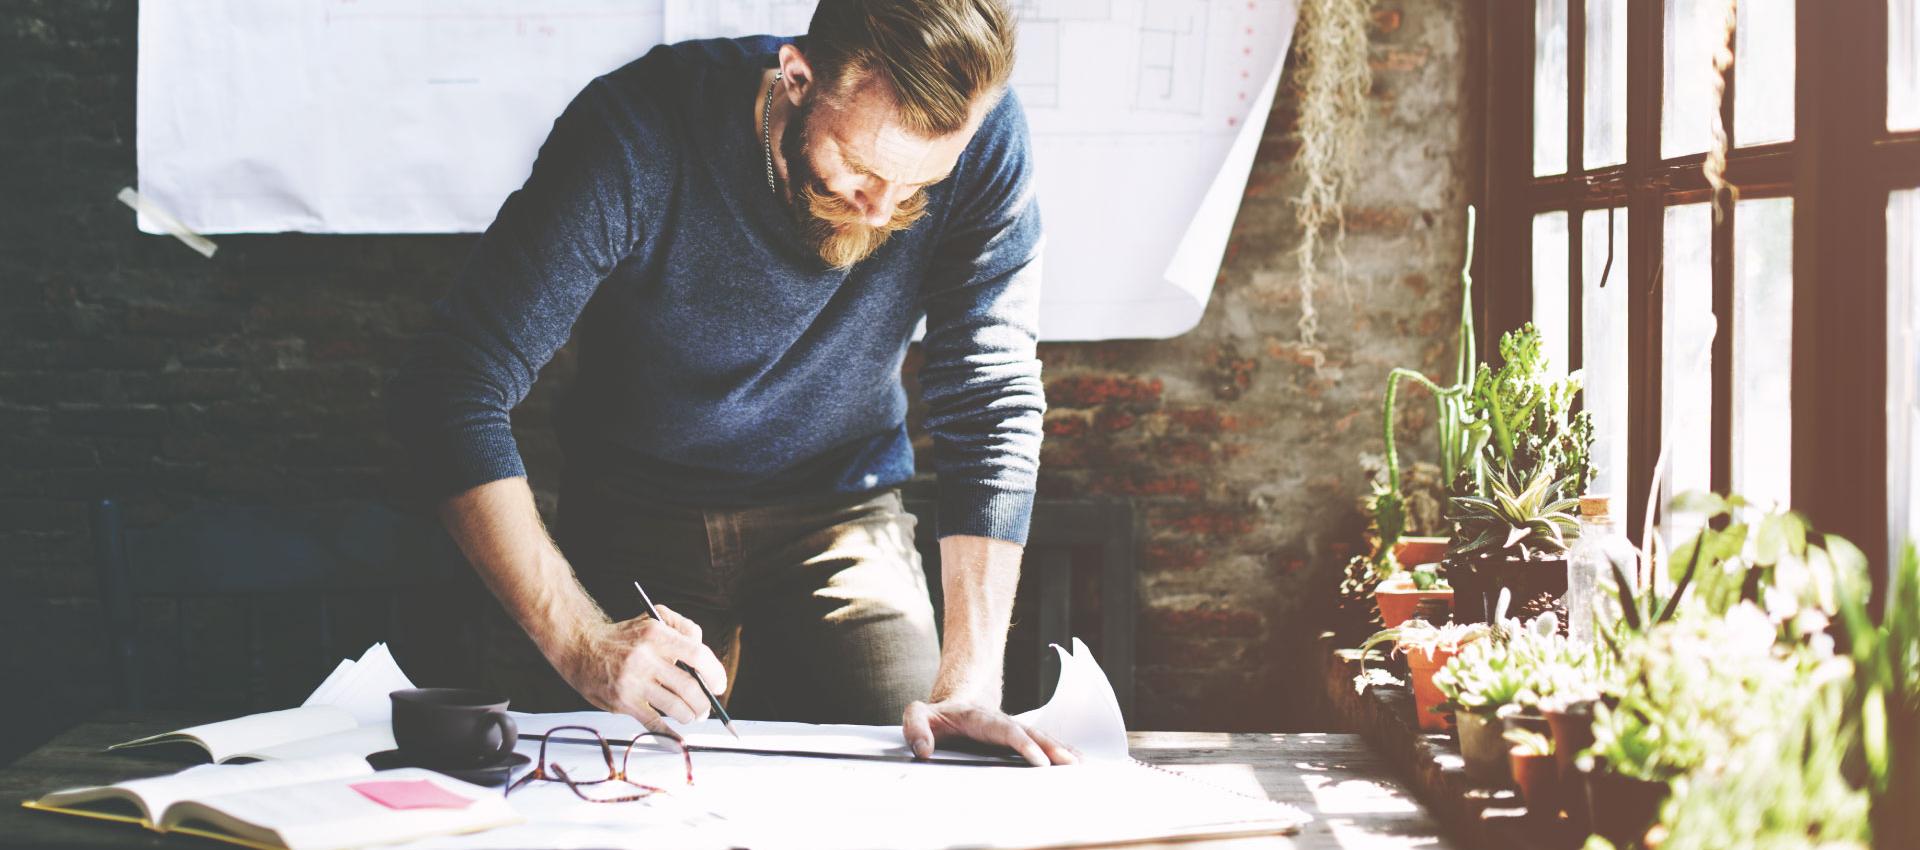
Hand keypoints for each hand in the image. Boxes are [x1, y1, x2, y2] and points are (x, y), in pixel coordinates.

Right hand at [555, 604, 727, 730]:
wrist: (581, 647)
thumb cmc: (624, 636)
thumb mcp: (653, 619)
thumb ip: (684, 628)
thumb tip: (704, 657)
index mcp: (656, 635)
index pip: (697, 655)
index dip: (715, 673)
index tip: (719, 685)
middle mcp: (644, 658)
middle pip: (689, 686)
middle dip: (704, 701)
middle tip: (706, 707)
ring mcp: (632, 682)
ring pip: (675, 707)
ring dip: (690, 715)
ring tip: (692, 715)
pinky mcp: (622, 702)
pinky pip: (653, 724)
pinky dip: (670, 734)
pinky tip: (678, 738)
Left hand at [902, 699, 1076, 766]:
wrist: (950, 707)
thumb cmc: (936, 717)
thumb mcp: (917, 716)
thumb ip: (915, 728)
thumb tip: (923, 750)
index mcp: (980, 718)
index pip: (1005, 731)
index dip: (1023, 745)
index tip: (1039, 761)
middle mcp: (1001, 722)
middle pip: (1030, 733)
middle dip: (1051, 749)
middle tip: (1069, 764)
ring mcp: (1012, 729)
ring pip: (1040, 737)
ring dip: (1060, 750)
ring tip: (1078, 764)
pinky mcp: (1017, 738)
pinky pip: (1041, 742)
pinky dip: (1059, 749)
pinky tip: (1076, 760)